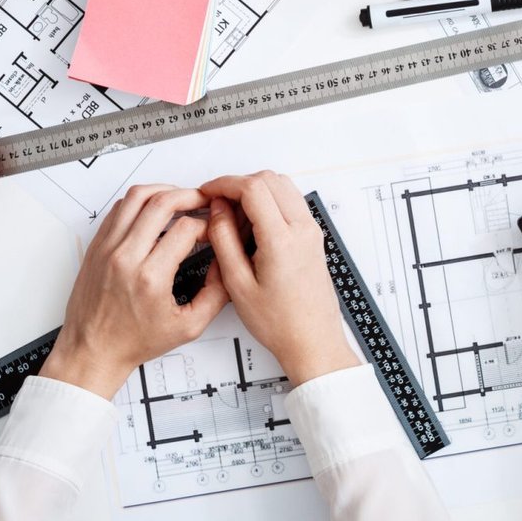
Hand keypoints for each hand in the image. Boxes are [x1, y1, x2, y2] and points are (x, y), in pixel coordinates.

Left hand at [41, 186, 228, 397]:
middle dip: (190, 196)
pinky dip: (139, 202)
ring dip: (163, 191)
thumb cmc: (133, 342)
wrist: (93, 351)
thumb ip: (216, 294)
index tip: (212, 231)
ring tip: (179, 198)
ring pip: (136, 197)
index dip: (207, 225)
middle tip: (203, 200)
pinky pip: (117, 209)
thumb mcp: (188, 327)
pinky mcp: (96, 247)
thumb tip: (226, 264)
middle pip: (161, 203)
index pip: (186, 229)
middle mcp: (125, 258)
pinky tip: (153, 210)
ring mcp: (107, 249)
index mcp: (150, 278)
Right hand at [201, 171, 357, 384]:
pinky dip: (270, 203)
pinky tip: (251, 227)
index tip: (208, 192)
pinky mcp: (313, 237)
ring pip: (283, 187)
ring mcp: (312, 231)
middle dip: (239, 184)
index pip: (253, 188)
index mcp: (282, 240)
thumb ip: (224, 240)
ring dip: (256, 191)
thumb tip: (217, 210)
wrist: (313, 340)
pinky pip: (291, 203)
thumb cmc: (280, 322)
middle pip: (270, 179)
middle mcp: (303, 229)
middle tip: (217, 204)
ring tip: (233, 218)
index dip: (225, 183)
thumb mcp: (237, 284)